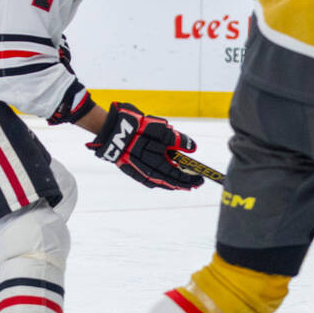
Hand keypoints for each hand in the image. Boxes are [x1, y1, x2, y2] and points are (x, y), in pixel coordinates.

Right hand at [86, 102, 203, 189]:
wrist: (112, 129)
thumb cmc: (139, 129)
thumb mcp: (162, 131)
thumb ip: (178, 140)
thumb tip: (192, 148)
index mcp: (157, 164)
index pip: (177, 176)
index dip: (190, 178)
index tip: (200, 179)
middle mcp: (147, 171)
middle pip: (169, 182)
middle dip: (183, 183)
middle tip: (194, 183)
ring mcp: (137, 171)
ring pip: (158, 182)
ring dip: (171, 183)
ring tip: (181, 183)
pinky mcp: (129, 168)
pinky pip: (147, 179)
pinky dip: (158, 181)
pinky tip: (162, 178)